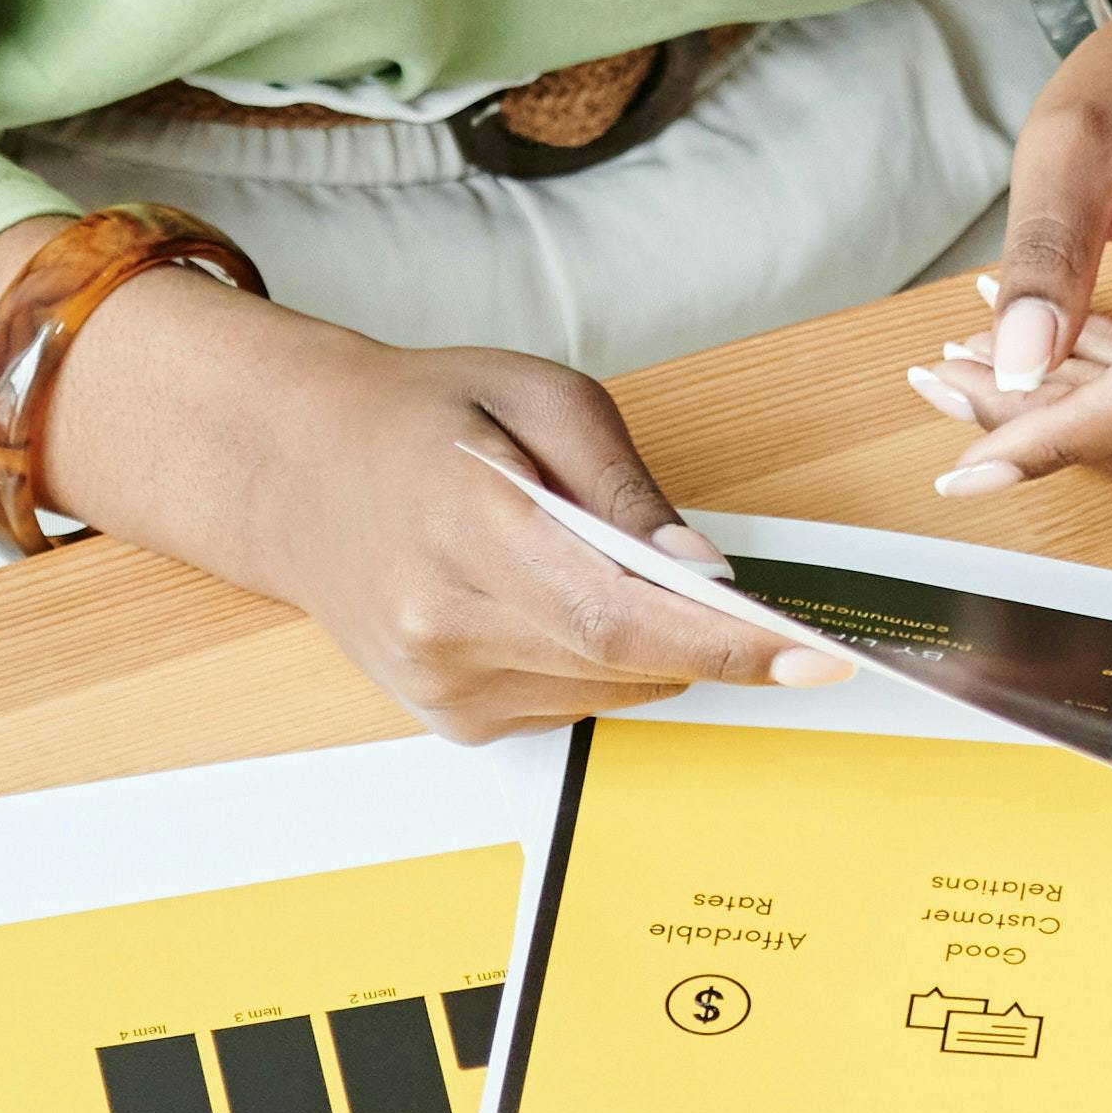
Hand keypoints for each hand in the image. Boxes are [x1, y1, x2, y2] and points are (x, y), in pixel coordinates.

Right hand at [35, 269, 851, 741]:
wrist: (296, 468)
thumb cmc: (420, 416)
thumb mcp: (539, 395)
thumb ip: (623, 485)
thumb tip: (701, 564)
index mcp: (468, 533)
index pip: (620, 616)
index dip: (728, 643)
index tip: (815, 654)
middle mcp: (446, 626)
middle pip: (626, 659)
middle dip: (714, 634)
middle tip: (766, 601)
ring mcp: (441, 684)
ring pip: (610, 687)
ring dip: (654, 640)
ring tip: (615, 564)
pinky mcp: (450, 717)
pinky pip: (573, 702)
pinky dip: (604, 659)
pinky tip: (564, 598)